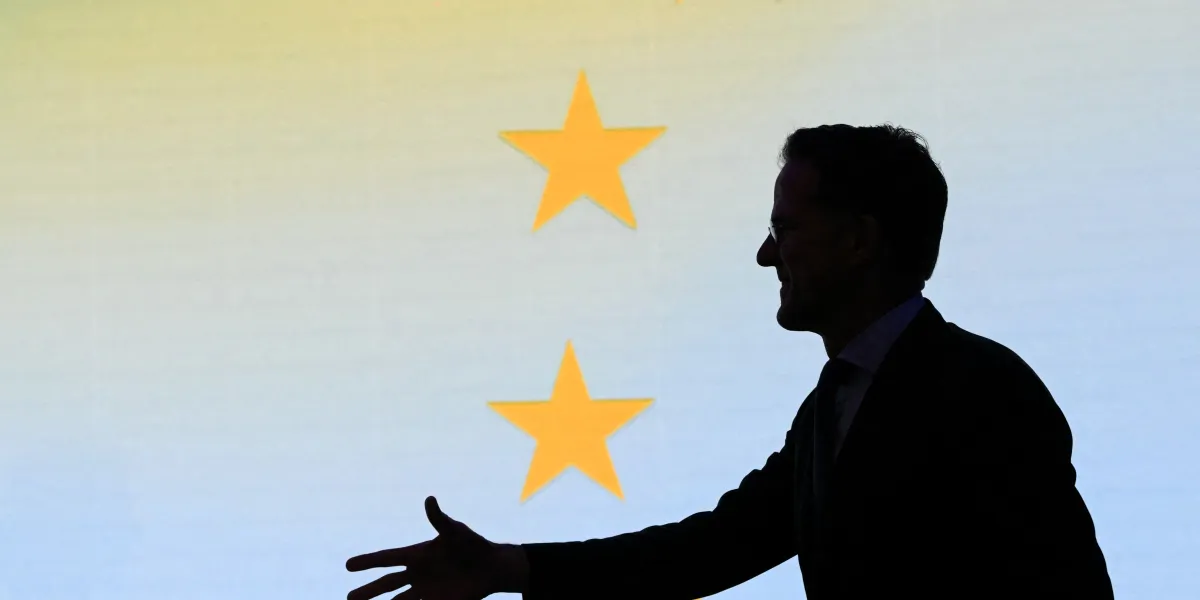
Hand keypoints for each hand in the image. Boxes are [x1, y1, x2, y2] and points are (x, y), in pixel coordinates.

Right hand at [346, 496, 527, 599]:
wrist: (491, 567)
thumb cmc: (472, 545)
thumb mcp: (455, 531)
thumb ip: (440, 519)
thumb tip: (429, 499)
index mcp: (417, 554)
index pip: (386, 558)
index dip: (367, 561)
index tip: (348, 565)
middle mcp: (417, 574)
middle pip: (386, 584)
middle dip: (368, 592)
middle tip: (349, 598)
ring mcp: (426, 590)